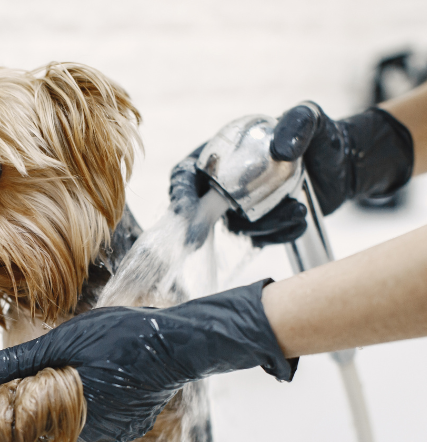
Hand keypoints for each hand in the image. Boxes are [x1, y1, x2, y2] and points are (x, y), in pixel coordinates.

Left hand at [0, 280, 295, 441]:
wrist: (179, 342)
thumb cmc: (122, 336)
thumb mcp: (65, 340)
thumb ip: (19, 361)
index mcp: (72, 415)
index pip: (25, 425)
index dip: (12, 405)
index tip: (4, 388)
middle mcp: (93, 434)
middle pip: (49, 423)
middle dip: (40, 399)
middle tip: (46, 368)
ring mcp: (115, 433)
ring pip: (74, 419)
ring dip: (67, 398)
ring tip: (79, 366)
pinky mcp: (131, 427)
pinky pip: (98, 418)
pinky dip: (92, 400)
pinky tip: (100, 376)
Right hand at [169, 103, 413, 247]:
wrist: (342, 165)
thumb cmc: (319, 136)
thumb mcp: (310, 118)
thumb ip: (297, 124)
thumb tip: (280, 151)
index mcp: (219, 155)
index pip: (185, 176)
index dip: (179, 194)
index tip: (185, 212)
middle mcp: (224, 184)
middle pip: (199, 210)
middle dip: (198, 227)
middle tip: (198, 241)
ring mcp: (241, 208)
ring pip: (236, 228)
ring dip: (262, 226)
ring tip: (296, 210)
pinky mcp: (260, 225)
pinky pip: (261, 238)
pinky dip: (279, 233)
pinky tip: (300, 217)